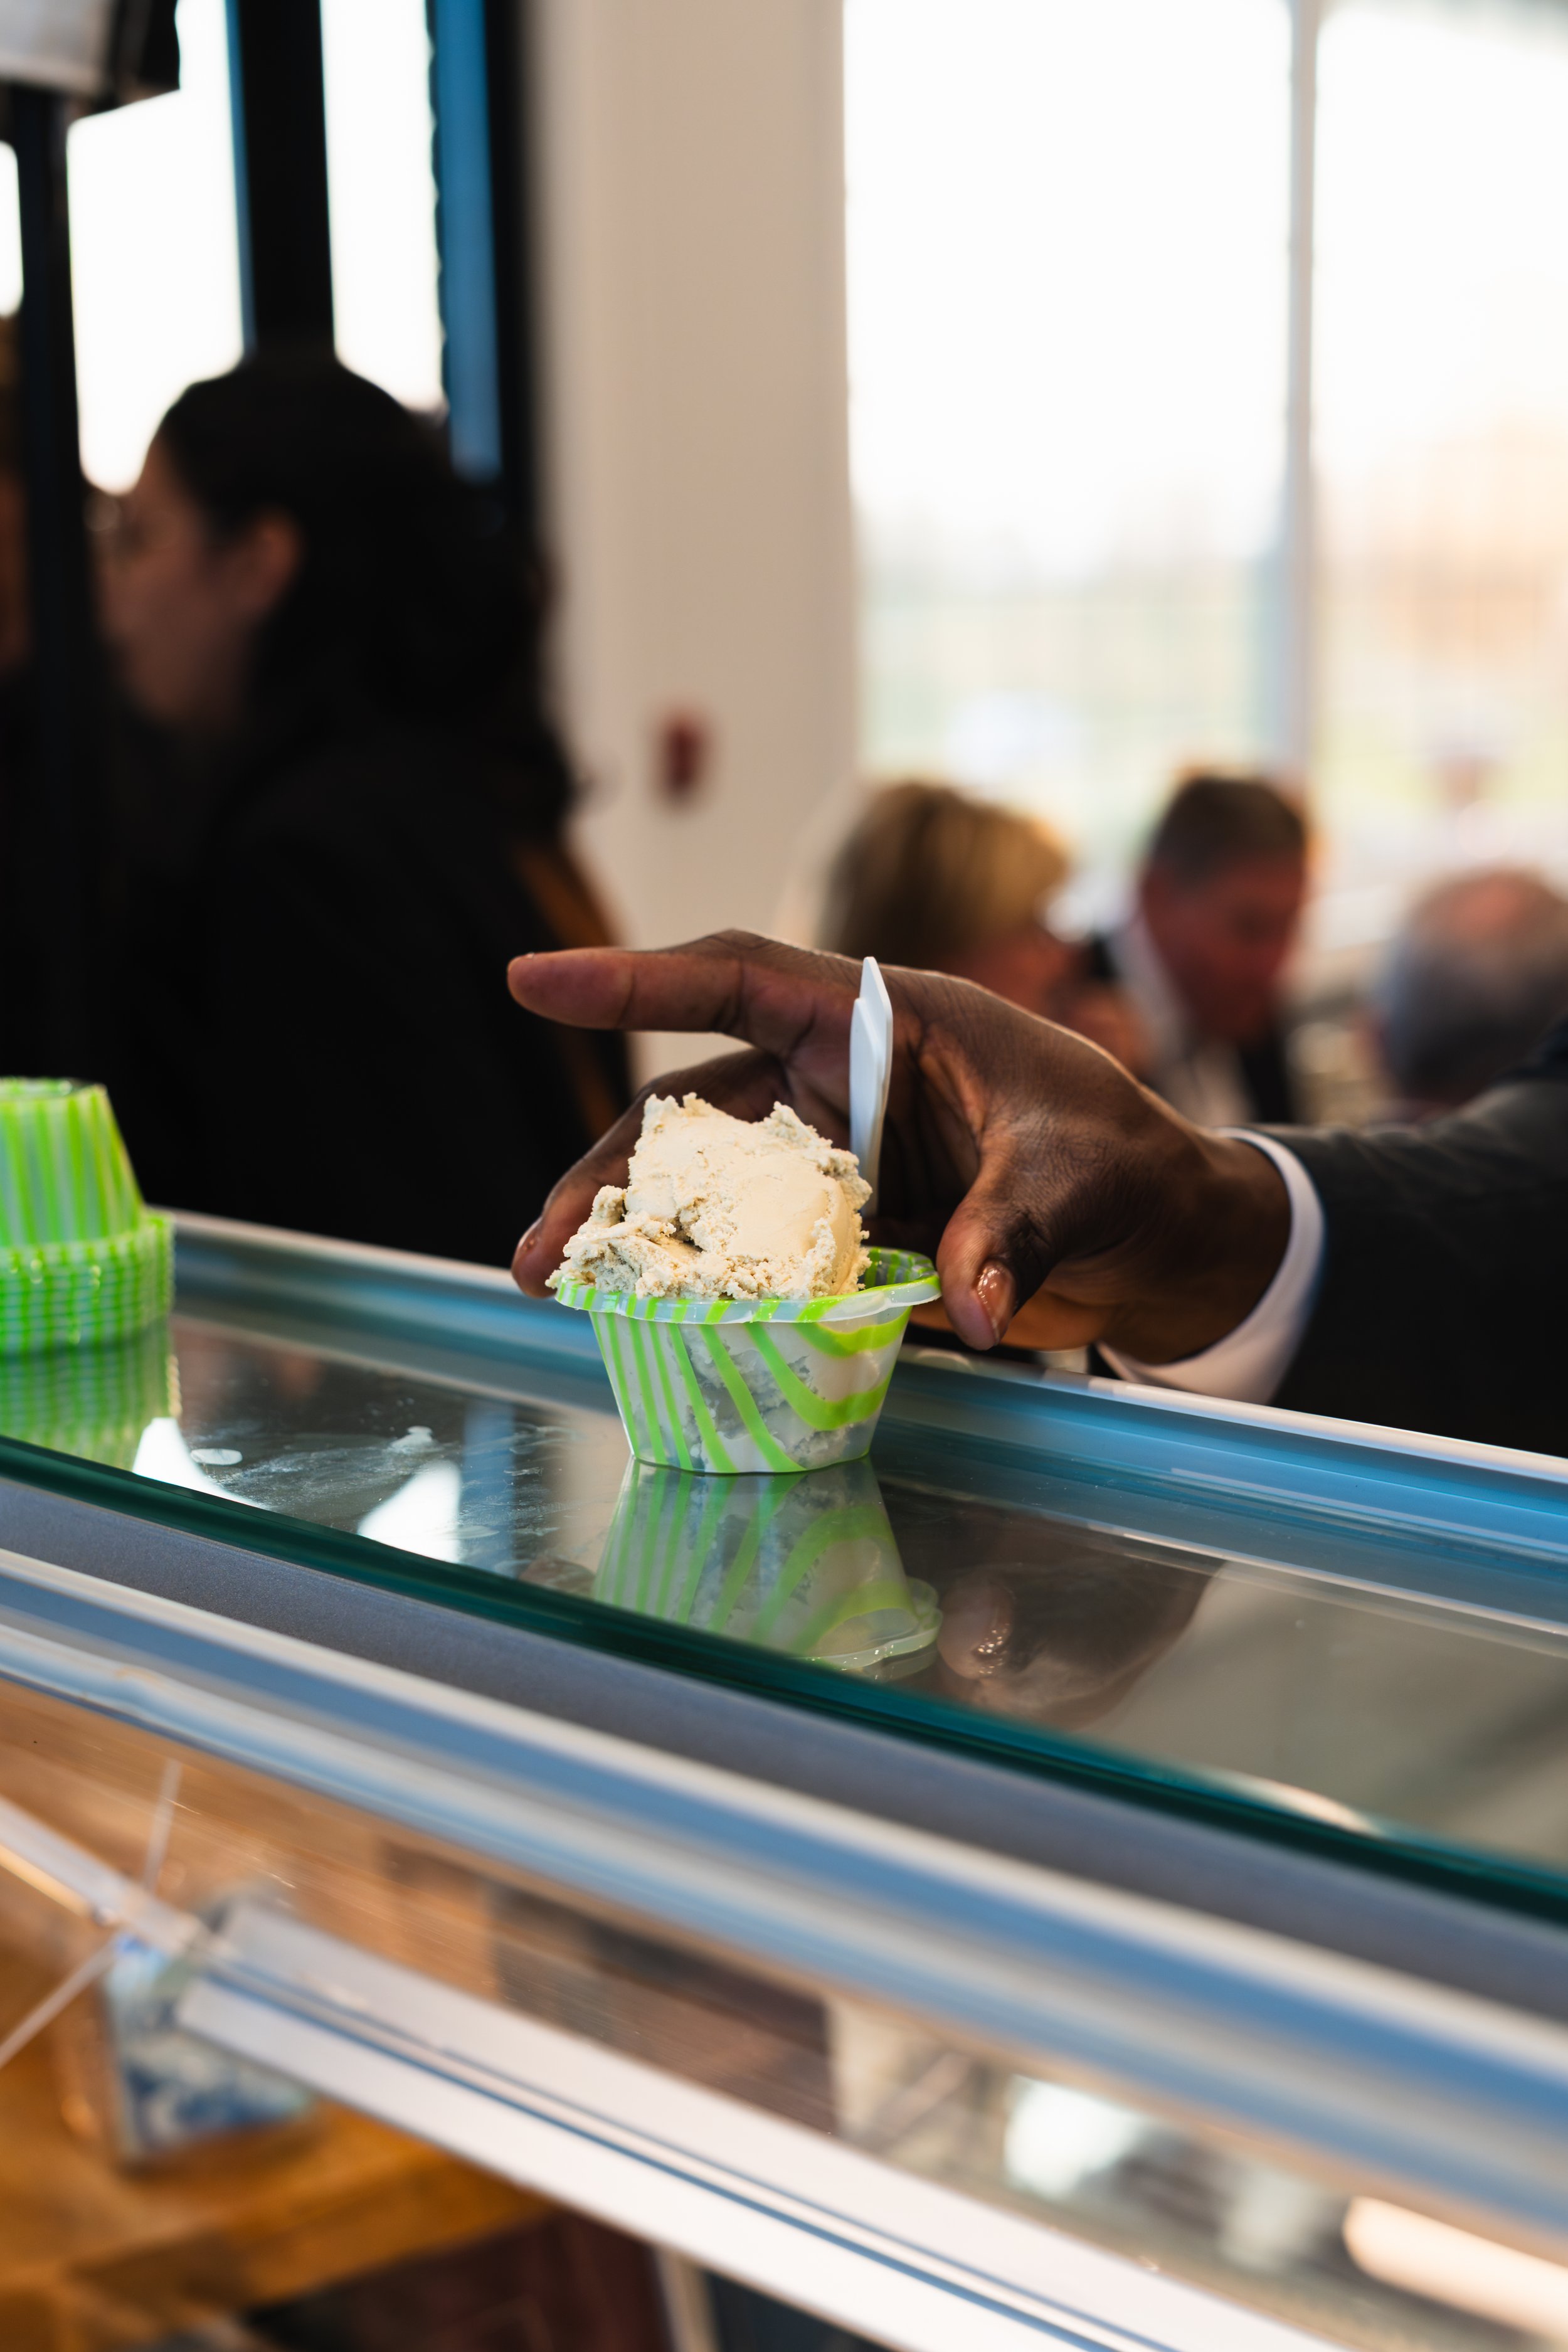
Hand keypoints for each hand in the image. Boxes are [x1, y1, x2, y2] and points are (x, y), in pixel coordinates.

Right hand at [508, 932, 1289, 1356]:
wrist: (1161, 1232)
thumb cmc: (1124, 1162)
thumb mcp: (1078, 1177)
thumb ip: (1012, 1230)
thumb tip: (974, 1313)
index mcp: (886, 1021)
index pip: (742, 979)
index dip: (637, 977)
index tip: (534, 978)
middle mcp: (842, 1081)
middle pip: (697, 1110)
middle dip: (611, 1171)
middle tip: (544, 1243)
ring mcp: (838, 1159)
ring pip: (711, 1188)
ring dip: (638, 1235)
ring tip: (564, 1285)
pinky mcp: (847, 1229)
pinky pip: (759, 1253)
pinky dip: (704, 1284)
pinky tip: (647, 1321)